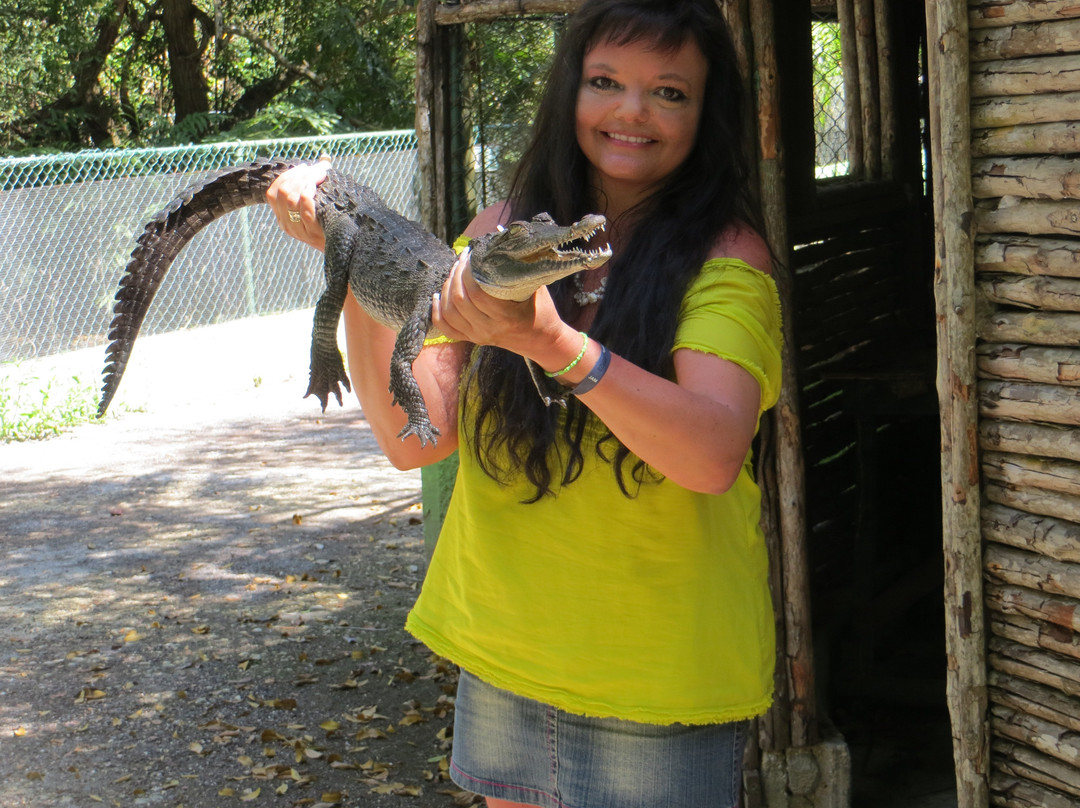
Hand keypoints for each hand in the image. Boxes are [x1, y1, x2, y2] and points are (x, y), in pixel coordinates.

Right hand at [266, 158, 330, 250]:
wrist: (345, 252)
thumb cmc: (332, 226)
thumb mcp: (319, 209)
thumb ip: (315, 188)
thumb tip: (324, 161)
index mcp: (283, 218)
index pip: (272, 192)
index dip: (287, 176)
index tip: (304, 168)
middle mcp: (286, 224)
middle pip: (282, 191)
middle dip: (299, 174)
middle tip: (317, 169)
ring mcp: (298, 230)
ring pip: (290, 196)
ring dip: (306, 180)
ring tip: (320, 174)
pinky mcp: (311, 233)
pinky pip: (304, 207)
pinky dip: (309, 192)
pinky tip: (318, 186)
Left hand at [431, 247, 564, 357]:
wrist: (542, 340)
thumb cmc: (542, 309)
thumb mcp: (536, 286)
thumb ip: (519, 263)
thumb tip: (499, 232)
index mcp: (506, 317)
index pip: (476, 293)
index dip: (468, 271)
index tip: (472, 255)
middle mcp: (489, 329)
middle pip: (459, 300)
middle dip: (456, 274)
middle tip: (462, 259)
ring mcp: (479, 336)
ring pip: (449, 312)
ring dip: (446, 288)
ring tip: (453, 272)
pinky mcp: (472, 339)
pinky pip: (446, 328)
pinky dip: (437, 311)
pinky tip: (437, 295)